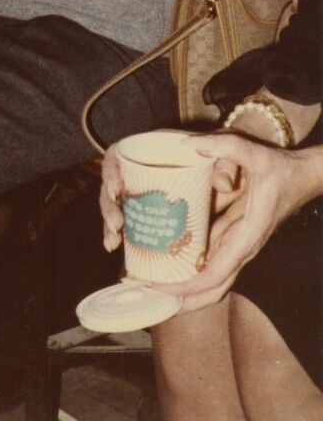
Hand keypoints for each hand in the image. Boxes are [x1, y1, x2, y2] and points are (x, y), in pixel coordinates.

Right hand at [101, 137, 244, 256]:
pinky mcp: (152, 212)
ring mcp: (145, 192)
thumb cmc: (223, 161)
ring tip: (113, 243)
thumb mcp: (225, 157)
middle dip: (108, 206)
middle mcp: (142, 170)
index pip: (119, 155)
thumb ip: (226, 164)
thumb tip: (225, 185)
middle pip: (113, 185)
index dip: (110, 171)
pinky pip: (129, 221)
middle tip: (117, 225)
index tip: (115, 189)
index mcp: (151, 151)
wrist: (231, 174)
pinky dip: (121, 234)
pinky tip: (116, 247)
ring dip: (110, 225)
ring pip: (117, 206)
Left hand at [164, 134, 322, 311]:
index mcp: (247, 237)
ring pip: (210, 278)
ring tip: (147, 282)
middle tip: (143, 294)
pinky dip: (189, 266)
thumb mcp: (254, 152)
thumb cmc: (280, 168)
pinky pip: (210, 259)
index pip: (214, 275)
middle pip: (212, 289)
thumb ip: (226, 146)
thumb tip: (189, 144)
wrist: (302, 176)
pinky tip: (165, 259)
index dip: (186, 287)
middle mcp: (242, 248)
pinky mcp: (233, 236)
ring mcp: (237, 244)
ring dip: (183, 286)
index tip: (158, 289)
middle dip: (180, 299)